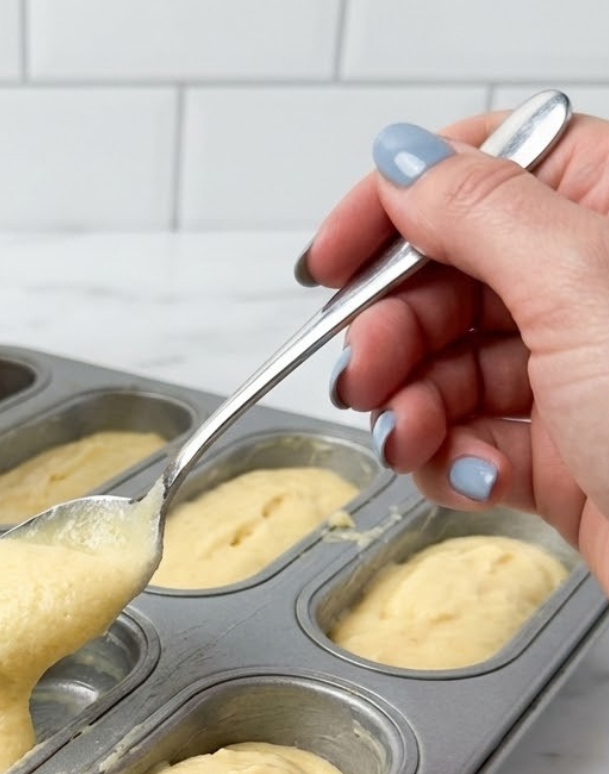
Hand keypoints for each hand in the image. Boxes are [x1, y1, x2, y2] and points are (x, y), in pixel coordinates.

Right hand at [299, 107, 608, 591]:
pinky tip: (473, 474)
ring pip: (443, 369)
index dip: (394, 212)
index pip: (478, 174)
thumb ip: (481, 210)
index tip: (332, 259)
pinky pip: (466, 440)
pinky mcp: (556, 451)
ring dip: (409, 408)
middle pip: (443, 282)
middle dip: (389, 332)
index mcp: (606, 215)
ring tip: (413, 437)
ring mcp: (570, 374)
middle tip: (363, 371)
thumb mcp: (579, 282)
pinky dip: (450, 460)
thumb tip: (404, 159)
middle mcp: (585, 289)